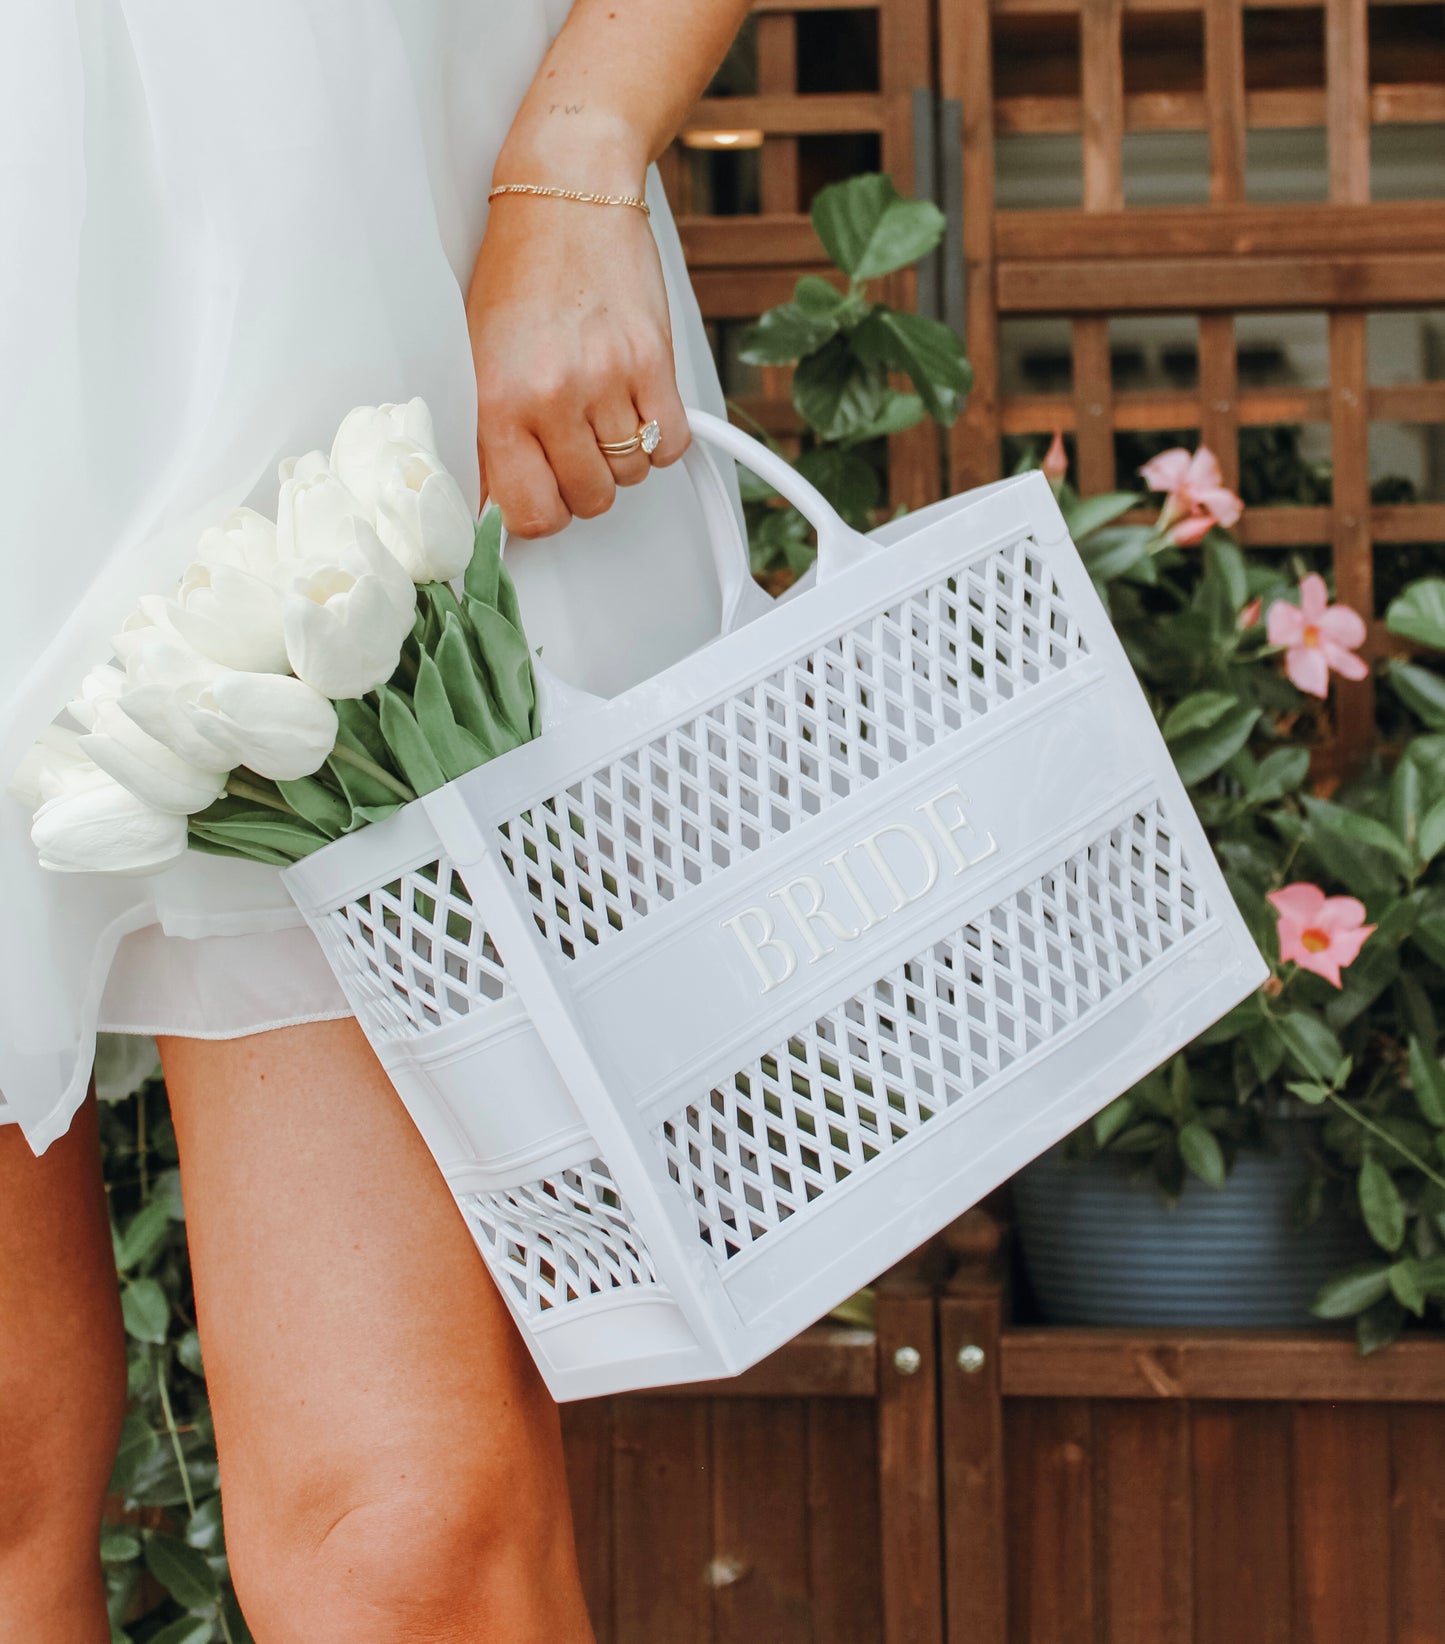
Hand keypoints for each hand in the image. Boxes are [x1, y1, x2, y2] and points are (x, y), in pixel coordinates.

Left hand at [466, 194, 688, 539]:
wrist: (568, 191)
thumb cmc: (521, 270)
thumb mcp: (481, 356)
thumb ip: (493, 435)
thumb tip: (499, 503)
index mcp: (499, 400)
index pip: (526, 512)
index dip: (538, 515)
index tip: (541, 500)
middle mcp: (552, 395)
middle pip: (586, 501)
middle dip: (582, 486)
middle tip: (573, 450)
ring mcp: (607, 379)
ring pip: (629, 475)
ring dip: (620, 456)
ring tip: (601, 411)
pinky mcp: (653, 361)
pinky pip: (669, 444)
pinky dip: (659, 438)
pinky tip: (639, 407)